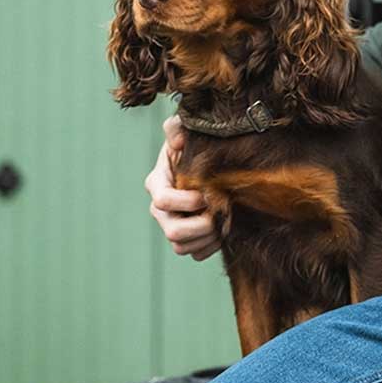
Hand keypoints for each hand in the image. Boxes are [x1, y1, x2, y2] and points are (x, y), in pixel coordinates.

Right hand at [145, 115, 220, 260]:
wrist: (212, 166)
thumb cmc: (197, 145)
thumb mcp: (187, 130)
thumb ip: (177, 128)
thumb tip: (176, 141)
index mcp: (158, 183)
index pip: (162, 201)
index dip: (186, 201)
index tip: (206, 193)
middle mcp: (161, 210)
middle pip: (173, 232)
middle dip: (201, 225)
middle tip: (220, 212)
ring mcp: (172, 225)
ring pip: (181, 247)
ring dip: (207, 238)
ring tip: (224, 222)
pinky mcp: (186, 239)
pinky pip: (194, 254)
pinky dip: (210, 248)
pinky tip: (222, 232)